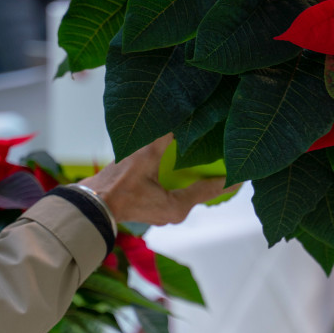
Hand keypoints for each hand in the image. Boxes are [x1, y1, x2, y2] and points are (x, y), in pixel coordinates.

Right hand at [79, 134, 234, 225]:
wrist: (90, 206)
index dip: (228, 178)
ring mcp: (160, 214)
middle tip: (226, 162)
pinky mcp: (149, 209)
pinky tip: (179, 169)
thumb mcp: (143, 157)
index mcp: (177, 207)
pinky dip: (179, 182)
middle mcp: (173, 213)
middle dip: (212, 178)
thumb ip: (163, 138)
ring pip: (186, 195)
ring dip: (194, 181)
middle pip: (200, 193)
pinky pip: (172, 194)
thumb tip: (179, 119)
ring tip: (206, 164)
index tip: (243, 171)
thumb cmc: (117, 186)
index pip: (211, 189)